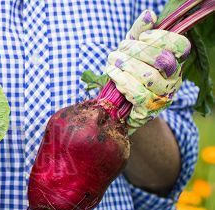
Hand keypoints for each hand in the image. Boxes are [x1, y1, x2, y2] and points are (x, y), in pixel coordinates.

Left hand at [105, 10, 190, 130]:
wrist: (119, 107)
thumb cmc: (128, 74)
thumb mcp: (132, 51)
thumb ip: (139, 33)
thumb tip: (148, 14)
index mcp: (173, 62)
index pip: (181, 47)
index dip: (163, 39)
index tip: (143, 36)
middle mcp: (172, 80)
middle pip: (162, 61)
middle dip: (136, 51)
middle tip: (118, 49)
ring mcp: (162, 97)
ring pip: (149, 78)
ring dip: (126, 66)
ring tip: (112, 60)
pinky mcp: (148, 111)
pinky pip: (138, 94)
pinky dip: (123, 81)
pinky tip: (113, 74)